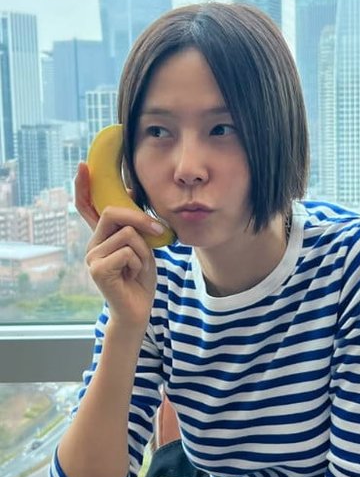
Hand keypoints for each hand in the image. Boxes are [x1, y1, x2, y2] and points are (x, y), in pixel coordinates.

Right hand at [75, 162, 161, 329]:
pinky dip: (139, 263)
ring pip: (128, 234)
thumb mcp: (142, 247)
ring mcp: (92, 257)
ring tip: (138, 268)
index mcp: (102, 237)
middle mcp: (92, 245)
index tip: (83, 166)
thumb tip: (131, 193)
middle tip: (159, 233)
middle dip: (141, 219)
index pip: (87, 208)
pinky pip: (128, 251)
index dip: (84, 186)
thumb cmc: (140, 279)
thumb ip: (135, 226)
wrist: (137, 310)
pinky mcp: (98, 269)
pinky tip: (133, 277)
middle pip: (113, 212)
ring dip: (144, 251)